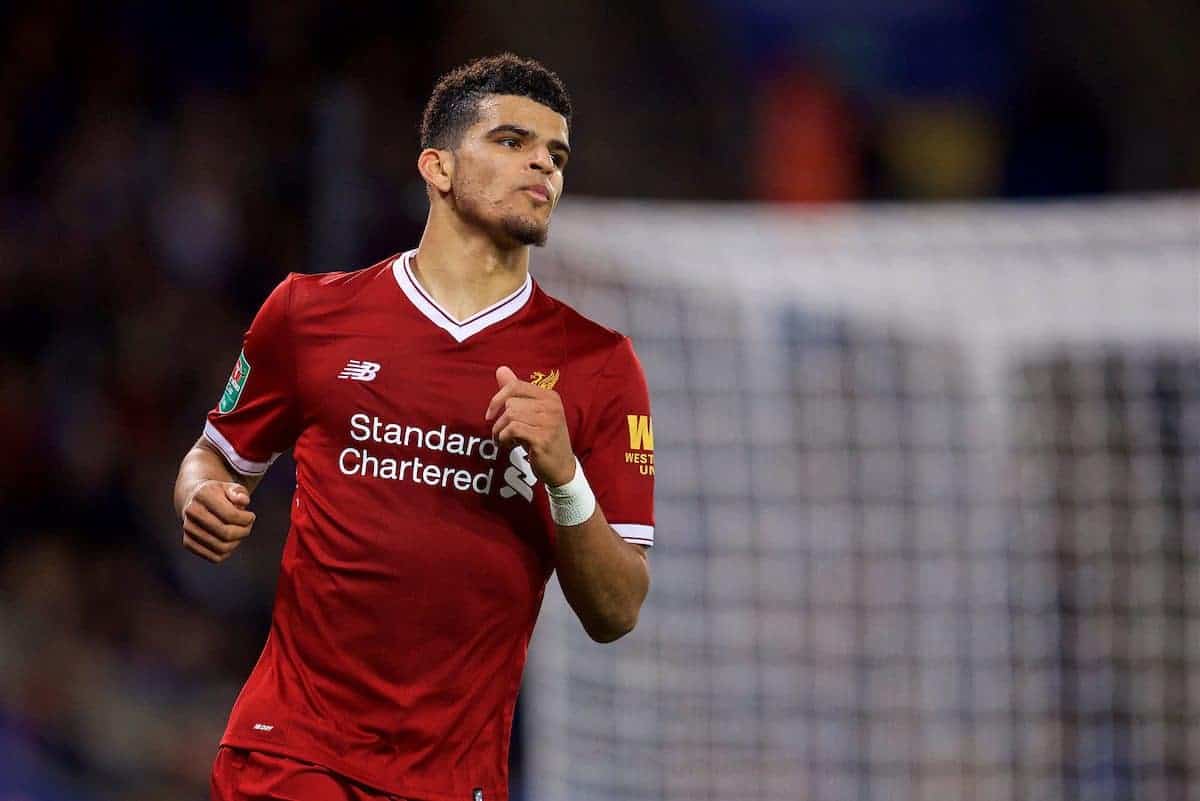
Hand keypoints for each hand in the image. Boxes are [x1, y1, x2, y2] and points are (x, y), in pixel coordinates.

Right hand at [181, 480, 255, 562]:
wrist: (194, 500)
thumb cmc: (218, 494)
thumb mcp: (230, 487)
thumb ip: (239, 492)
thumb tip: (244, 501)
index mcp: (202, 495)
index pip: (230, 515)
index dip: (246, 519)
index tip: (251, 516)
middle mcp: (191, 512)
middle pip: (226, 533)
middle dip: (243, 532)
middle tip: (248, 527)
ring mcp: (188, 528)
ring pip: (221, 547)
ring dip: (237, 543)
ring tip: (240, 533)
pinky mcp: (187, 542)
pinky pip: (214, 557)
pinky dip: (227, 552)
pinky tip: (230, 541)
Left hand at [485, 365, 575, 485]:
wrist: (561, 467)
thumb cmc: (543, 438)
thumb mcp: (532, 413)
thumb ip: (516, 391)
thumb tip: (500, 370)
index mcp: (549, 396)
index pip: (516, 386)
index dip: (497, 399)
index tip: (489, 415)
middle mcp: (552, 406)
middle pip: (510, 404)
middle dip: (499, 421)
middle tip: (501, 434)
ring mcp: (549, 422)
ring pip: (510, 416)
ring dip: (500, 431)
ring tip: (504, 440)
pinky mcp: (543, 439)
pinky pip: (512, 430)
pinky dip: (504, 439)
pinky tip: (509, 445)